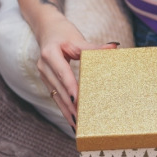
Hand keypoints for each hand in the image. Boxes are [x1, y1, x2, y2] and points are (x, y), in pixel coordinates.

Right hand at [36, 14, 118, 130]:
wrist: (46, 29)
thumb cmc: (63, 32)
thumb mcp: (76, 37)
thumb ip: (93, 47)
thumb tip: (113, 47)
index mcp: (50, 54)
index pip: (63, 73)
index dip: (71, 87)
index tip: (78, 101)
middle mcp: (43, 66)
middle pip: (59, 89)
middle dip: (70, 106)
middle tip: (82, 121)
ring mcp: (43, 75)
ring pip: (56, 96)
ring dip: (67, 111)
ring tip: (77, 127)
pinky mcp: (47, 81)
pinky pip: (56, 96)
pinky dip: (64, 108)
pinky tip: (72, 120)